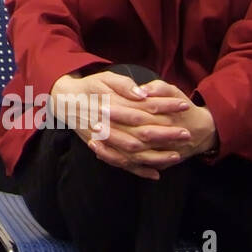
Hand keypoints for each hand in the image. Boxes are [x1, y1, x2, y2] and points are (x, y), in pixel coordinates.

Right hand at [51, 72, 191, 180]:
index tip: (183, 105)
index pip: (144, 108)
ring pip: (134, 153)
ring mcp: (105, 140)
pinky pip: (122, 163)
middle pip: (142, 133)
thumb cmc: (89, 88)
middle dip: (167, 134)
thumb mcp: (105, 78)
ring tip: (177, 154)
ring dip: (157, 156)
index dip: (166, 107)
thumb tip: (143, 94)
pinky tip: (156, 173)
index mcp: (112, 105)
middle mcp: (109, 124)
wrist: (65, 102)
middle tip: (186, 133)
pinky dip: (139, 170)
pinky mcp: (102, 149)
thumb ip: (124, 85)